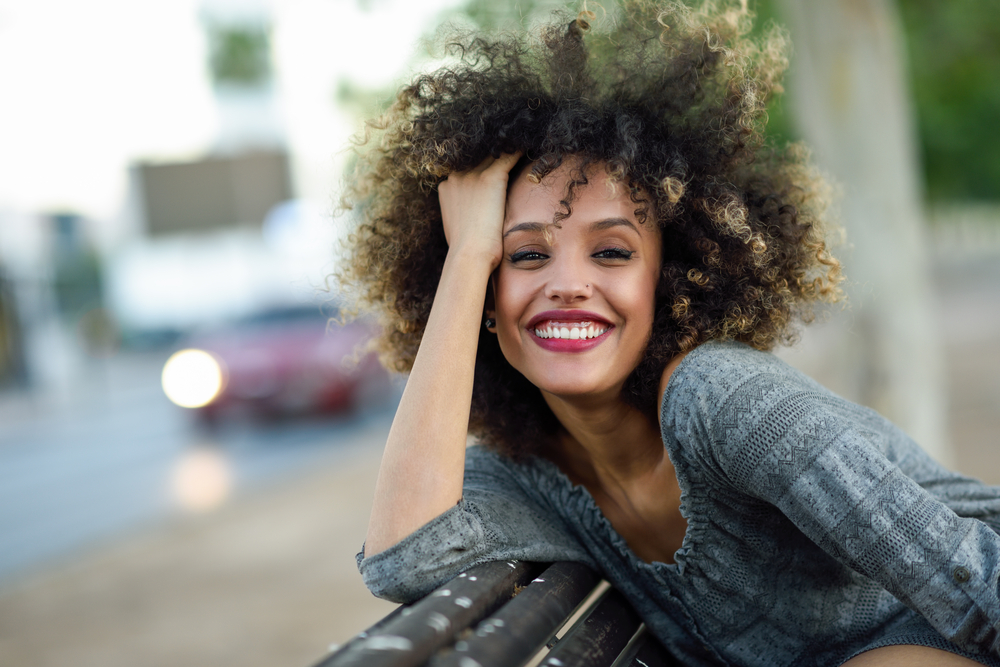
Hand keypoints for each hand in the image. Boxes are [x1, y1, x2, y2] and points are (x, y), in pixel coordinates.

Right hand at [438, 152, 521, 270]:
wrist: (469, 255)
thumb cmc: (466, 250)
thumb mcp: (456, 226)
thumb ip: (462, 213)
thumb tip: (472, 218)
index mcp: (447, 187)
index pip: (468, 169)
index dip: (482, 169)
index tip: (495, 172)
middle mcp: (456, 176)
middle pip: (479, 159)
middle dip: (493, 158)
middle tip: (511, 157)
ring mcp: (472, 175)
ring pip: (494, 155)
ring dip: (507, 153)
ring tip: (522, 147)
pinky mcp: (490, 178)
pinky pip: (508, 157)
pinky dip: (518, 152)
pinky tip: (529, 148)